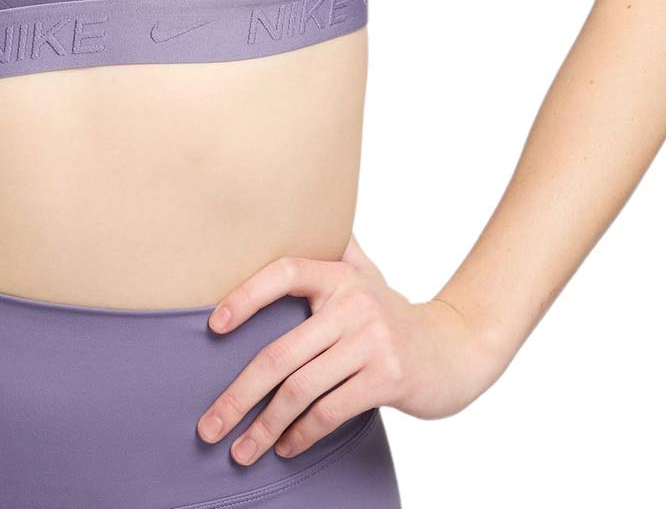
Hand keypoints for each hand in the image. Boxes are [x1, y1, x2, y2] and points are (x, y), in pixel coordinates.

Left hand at [195, 231, 506, 464]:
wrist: (457, 348)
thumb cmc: (394, 317)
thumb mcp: (366, 276)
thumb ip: (333, 251)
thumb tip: (293, 215)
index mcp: (340, 274)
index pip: (285, 271)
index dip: (246, 294)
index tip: (213, 326)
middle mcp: (354, 303)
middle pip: (281, 353)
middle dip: (238, 395)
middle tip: (208, 425)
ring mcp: (372, 341)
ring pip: (301, 389)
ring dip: (264, 426)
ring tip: (241, 450)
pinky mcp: (388, 378)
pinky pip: (330, 410)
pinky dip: (302, 434)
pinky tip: (286, 447)